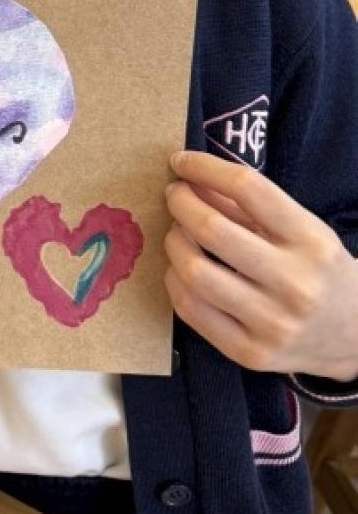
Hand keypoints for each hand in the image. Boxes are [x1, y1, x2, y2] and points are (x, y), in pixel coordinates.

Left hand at [164, 151, 357, 381]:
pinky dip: (175, 280)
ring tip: (177, 232)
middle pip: (212, 230)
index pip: (249, 188)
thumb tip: (190, 177)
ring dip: (174, 242)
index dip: (204, 167)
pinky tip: (181, 268)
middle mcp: (295, 284)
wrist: (354, 336)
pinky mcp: (250, 352)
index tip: (181, 161)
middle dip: (180, 203)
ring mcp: (272, 323)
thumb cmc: (318, 270)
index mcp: (312, 242)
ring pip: (194, 272)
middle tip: (175, 195)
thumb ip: (249, 205)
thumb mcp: (302, 229)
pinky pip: (190, 309)